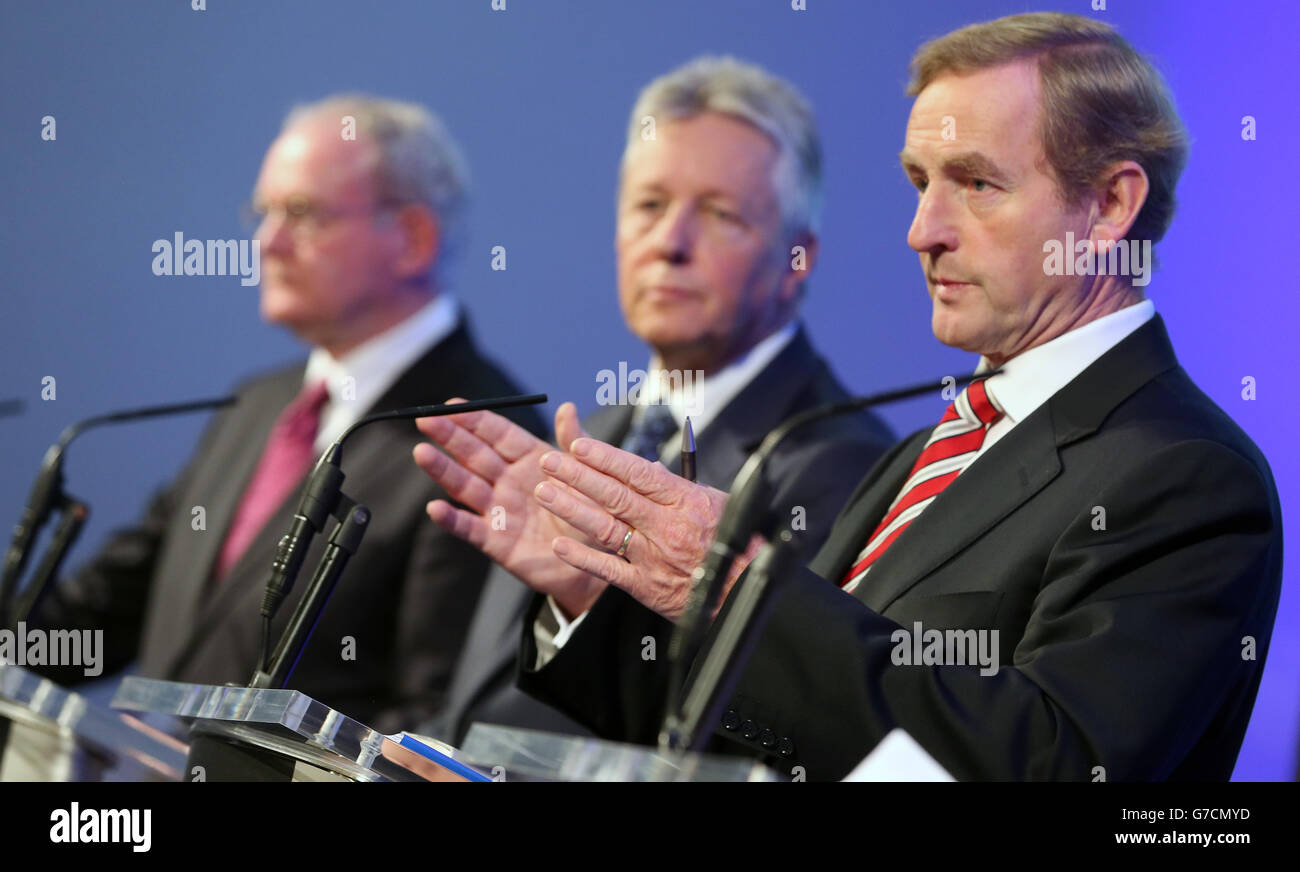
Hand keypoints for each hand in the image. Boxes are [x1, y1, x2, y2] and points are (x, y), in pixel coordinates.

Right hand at [412, 400, 604, 608]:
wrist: (601, 560)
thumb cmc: (595, 513)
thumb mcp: (590, 475)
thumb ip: (575, 442)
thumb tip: (567, 407)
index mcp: (531, 459)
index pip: (497, 434)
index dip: (474, 419)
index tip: (450, 405)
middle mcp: (510, 481)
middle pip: (475, 455)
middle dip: (450, 437)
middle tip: (425, 421)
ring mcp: (501, 510)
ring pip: (466, 486)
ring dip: (443, 471)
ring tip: (422, 453)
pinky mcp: (497, 541)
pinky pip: (471, 529)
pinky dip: (452, 520)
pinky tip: (436, 508)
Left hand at [533, 435, 745, 620]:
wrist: (745, 592)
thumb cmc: (735, 545)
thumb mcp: (716, 504)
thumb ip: (679, 487)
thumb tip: (649, 469)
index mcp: (684, 501)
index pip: (636, 472)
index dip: (604, 457)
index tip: (578, 446)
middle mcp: (665, 525)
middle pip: (613, 495)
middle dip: (577, 475)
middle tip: (549, 461)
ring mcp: (653, 556)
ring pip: (605, 527)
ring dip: (571, 508)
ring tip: (545, 492)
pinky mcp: (646, 586)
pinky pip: (608, 569)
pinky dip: (582, 557)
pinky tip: (560, 544)